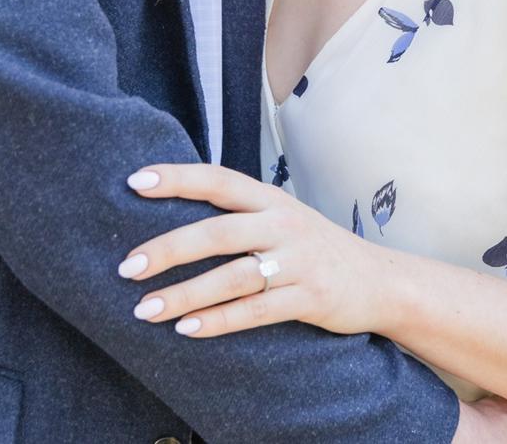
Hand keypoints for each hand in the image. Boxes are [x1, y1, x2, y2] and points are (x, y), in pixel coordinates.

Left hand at [119, 163, 392, 338]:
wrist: (379, 280)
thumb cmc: (314, 249)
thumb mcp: (283, 218)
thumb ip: (240, 215)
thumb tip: (172, 216)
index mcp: (272, 200)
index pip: (218, 180)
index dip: (177, 178)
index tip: (134, 181)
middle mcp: (283, 225)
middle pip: (218, 232)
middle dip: (169, 249)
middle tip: (127, 267)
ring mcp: (298, 262)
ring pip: (232, 278)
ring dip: (184, 295)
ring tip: (146, 309)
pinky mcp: (309, 298)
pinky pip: (256, 312)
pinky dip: (219, 321)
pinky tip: (187, 329)